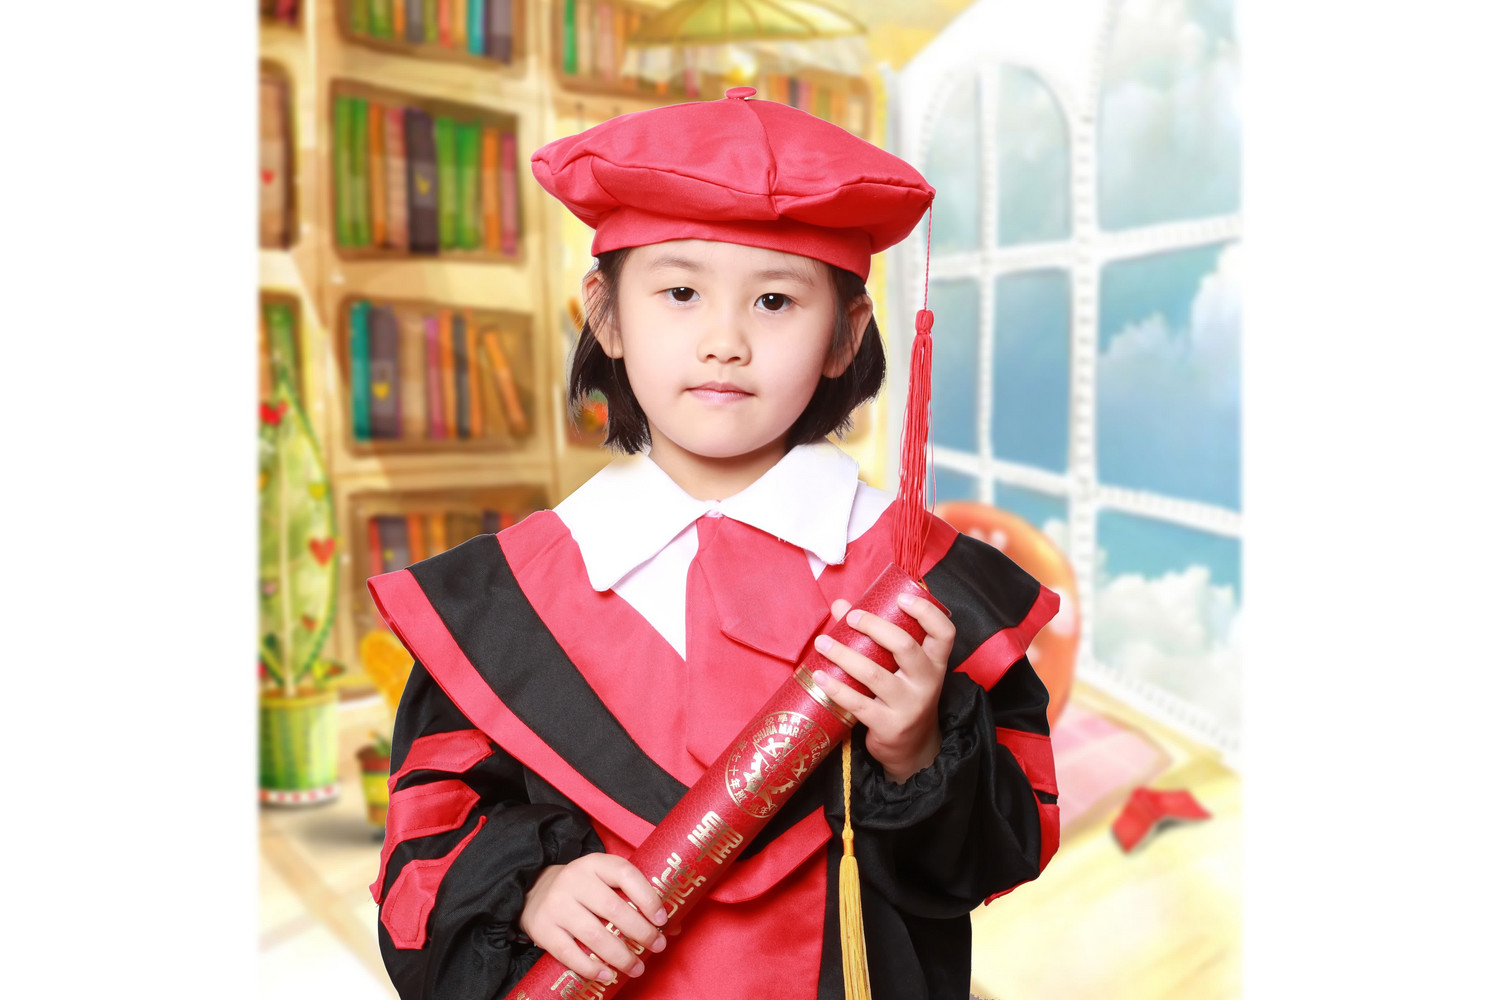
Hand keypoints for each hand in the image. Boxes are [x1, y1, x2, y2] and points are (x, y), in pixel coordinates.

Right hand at [518, 853, 667, 983]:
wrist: (536, 890)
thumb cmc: (584, 888)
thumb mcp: (606, 881)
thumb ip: (636, 897)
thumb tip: (674, 927)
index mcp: (595, 864)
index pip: (625, 875)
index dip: (647, 897)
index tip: (662, 919)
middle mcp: (575, 881)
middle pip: (613, 909)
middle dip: (640, 932)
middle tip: (657, 946)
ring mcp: (557, 905)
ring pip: (593, 935)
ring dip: (620, 956)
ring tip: (637, 967)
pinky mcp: (543, 929)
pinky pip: (569, 953)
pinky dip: (591, 968)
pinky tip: (607, 975)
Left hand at [812, 593, 955, 783]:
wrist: (912, 749)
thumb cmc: (902, 696)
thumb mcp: (900, 668)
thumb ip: (876, 636)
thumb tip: (841, 606)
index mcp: (935, 663)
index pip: (945, 632)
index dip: (926, 612)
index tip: (902, 598)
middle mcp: (927, 682)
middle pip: (905, 646)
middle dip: (874, 627)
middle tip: (851, 618)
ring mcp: (909, 705)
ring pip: (874, 674)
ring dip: (844, 655)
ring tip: (822, 643)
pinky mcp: (889, 726)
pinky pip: (859, 703)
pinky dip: (836, 688)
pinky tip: (820, 676)